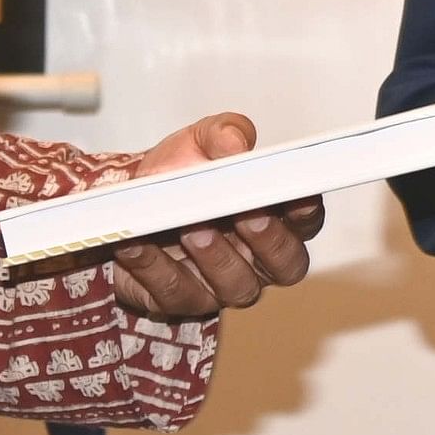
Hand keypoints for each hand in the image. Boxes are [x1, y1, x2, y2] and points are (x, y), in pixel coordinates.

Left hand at [108, 112, 324, 318]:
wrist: (128, 201)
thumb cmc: (179, 173)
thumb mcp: (198, 141)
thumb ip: (222, 134)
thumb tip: (235, 141)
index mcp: (276, 216)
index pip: (306, 220)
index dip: (306, 210)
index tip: (296, 193)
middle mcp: (258, 257)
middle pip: (287, 264)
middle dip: (269, 239)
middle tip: (247, 213)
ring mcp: (223, 284)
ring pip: (236, 285)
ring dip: (215, 256)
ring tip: (189, 226)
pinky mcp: (182, 300)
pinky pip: (175, 291)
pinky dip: (155, 265)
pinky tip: (137, 242)